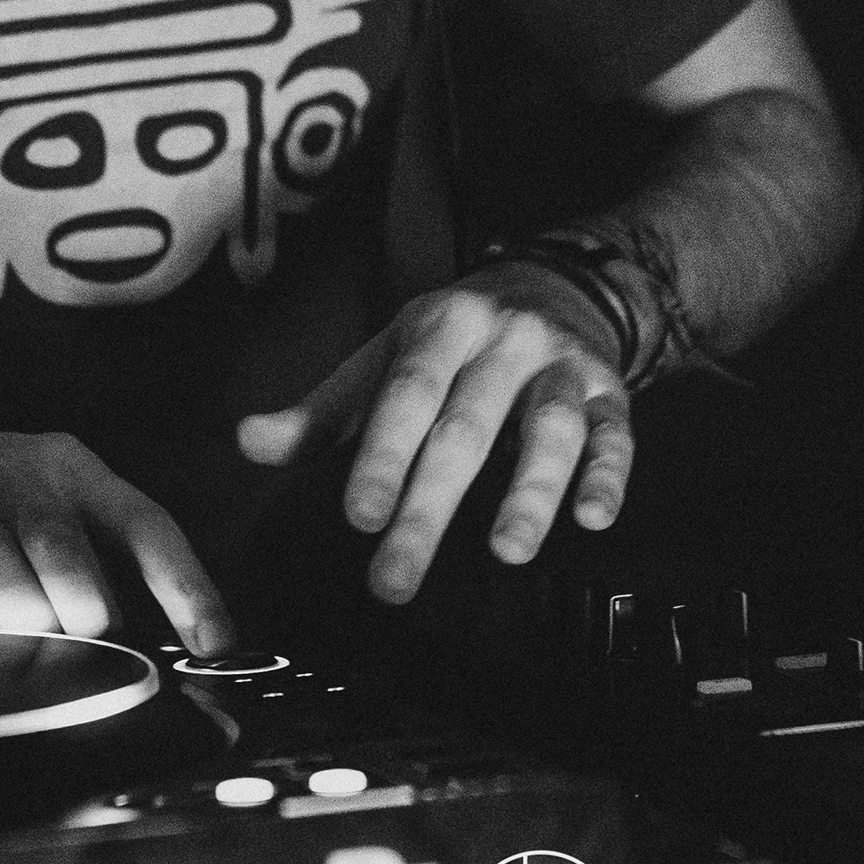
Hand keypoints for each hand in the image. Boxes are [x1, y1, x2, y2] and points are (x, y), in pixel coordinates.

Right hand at [0, 395, 233, 656]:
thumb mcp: (51, 497)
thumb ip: (103, 555)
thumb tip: (171, 638)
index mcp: (71, 467)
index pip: (146, 523)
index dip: (188, 587)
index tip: (217, 644)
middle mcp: (16, 475)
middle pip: (68, 560)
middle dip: (83, 618)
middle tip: (77, 637)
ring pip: (4, 589)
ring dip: (20, 631)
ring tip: (16, 634)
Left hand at [234, 266, 635, 604]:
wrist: (553, 286)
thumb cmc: (450, 344)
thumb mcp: (382, 361)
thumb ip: (320, 412)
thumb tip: (247, 442)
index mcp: (439, 328)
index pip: (407, 394)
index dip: (383, 455)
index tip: (361, 517)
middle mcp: (504, 341)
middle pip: (467, 426)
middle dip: (431, 506)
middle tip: (397, 577)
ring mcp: (562, 366)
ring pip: (550, 426)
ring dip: (531, 489)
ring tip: (508, 550)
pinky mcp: (611, 394)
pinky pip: (616, 435)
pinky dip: (609, 476)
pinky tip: (593, 517)